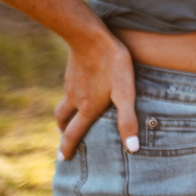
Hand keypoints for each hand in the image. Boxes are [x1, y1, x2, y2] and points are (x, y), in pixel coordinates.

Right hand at [53, 30, 137, 160]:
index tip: (62, 160)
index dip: (67, 148)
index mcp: (87, 108)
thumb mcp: (125, 93)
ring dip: (64, 116)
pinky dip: (70, 98)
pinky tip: (79, 92)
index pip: (73, 134)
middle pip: (63, 120)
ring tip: (68, 120)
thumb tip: (132, 148)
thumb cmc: (112, 64)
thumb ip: (128, 120)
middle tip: (63, 141)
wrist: (89, 36)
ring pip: (63, 104)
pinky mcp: (72, 71)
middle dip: (63, 133)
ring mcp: (71, 84)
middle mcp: (75, 99)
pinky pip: (68, 90)